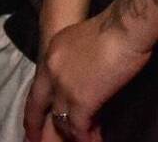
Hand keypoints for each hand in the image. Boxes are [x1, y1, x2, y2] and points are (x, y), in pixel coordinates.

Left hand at [23, 15, 148, 141]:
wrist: (124, 28)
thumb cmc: (115, 27)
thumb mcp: (83, 39)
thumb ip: (76, 59)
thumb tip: (83, 76)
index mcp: (52, 53)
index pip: (38, 86)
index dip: (36, 105)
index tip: (33, 119)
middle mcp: (51, 71)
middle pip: (39, 105)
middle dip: (36, 126)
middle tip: (35, 141)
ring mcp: (64, 88)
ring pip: (60, 120)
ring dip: (71, 134)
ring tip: (79, 141)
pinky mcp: (81, 102)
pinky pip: (79, 128)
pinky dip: (86, 138)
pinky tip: (94, 140)